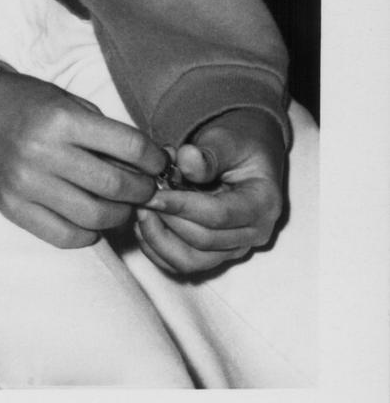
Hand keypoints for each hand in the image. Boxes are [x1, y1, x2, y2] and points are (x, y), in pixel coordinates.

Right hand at [0, 63, 164, 248]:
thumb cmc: (22, 103)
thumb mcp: (65, 100)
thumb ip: (103, 131)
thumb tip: (148, 165)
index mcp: (60, 119)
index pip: (129, 147)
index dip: (154, 159)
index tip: (158, 163)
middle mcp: (42, 152)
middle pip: (116, 186)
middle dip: (142, 190)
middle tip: (145, 188)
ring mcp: (25, 184)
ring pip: (94, 217)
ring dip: (119, 215)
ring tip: (119, 205)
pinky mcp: (12, 207)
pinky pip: (64, 236)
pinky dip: (88, 233)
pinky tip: (90, 220)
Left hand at [136, 109, 287, 277]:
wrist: (243, 155)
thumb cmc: (236, 145)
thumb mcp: (227, 139)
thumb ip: (208, 151)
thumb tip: (186, 160)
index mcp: (263, 203)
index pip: (219, 214)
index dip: (181, 206)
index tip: (151, 193)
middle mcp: (253, 233)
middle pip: (203, 240)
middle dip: (166, 219)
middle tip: (141, 195)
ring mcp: (234, 248)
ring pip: (190, 261)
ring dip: (158, 237)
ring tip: (141, 209)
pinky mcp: (214, 254)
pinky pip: (181, 263)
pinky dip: (157, 248)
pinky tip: (144, 223)